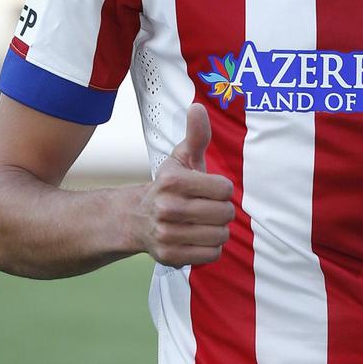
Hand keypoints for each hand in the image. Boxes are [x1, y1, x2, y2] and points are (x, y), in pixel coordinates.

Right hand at [133, 104, 234, 266]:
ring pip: (221, 236)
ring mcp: (167, 234)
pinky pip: (212, 255)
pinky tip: (197, 239)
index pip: (225, 190)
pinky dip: (210, 249)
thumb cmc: (169, 187)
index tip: (208, 190)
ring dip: (217, 231)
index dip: (221, 190)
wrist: (136, 219)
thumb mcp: (181, 159)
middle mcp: (168, 208)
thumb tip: (198, 107)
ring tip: (202, 224)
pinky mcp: (170, 256)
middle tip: (206, 209)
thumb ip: (196, 136)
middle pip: (225, 214)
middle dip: (221, 211)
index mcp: (172, 181)